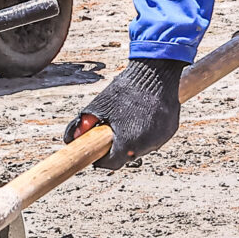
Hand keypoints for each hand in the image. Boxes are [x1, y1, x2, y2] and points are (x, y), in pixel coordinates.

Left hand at [66, 57, 184, 169]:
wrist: (155, 74)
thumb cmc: (125, 90)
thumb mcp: (98, 106)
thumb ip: (81, 125)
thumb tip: (68, 140)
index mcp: (127, 142)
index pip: (112, 164)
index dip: (102, 160)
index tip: (98, 153)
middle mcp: (146, 144)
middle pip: (127, 157)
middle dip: (117, 148)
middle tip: (112, 132)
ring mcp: (160, 138)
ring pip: (141, 149)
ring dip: (133, 141)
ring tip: (128, 121)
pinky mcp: (170, 131)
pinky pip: (154, 139)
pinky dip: (147, 133)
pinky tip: (142, 118)